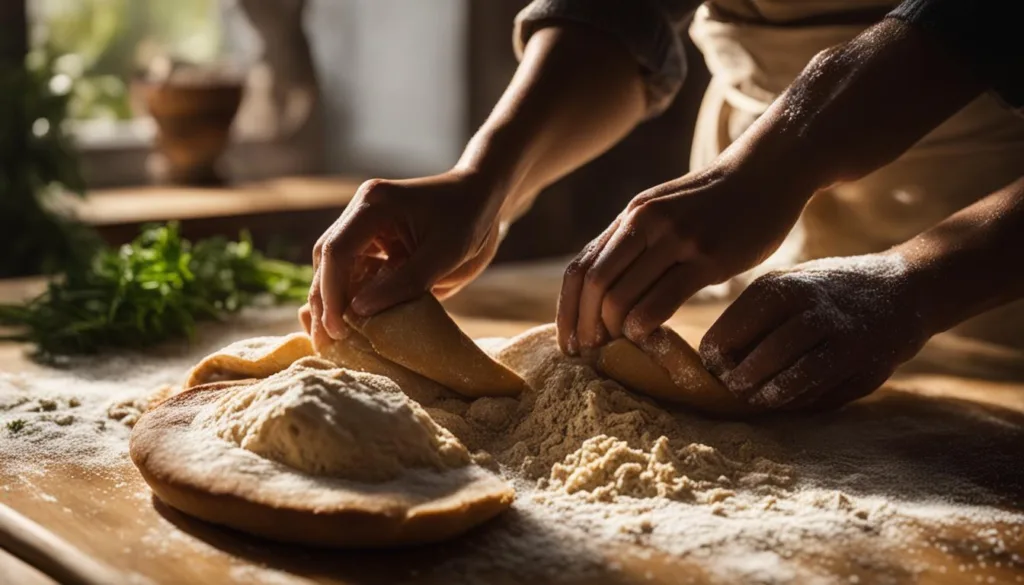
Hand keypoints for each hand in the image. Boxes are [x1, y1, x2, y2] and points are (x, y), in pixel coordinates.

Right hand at [309, 171, 506, 339]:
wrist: (481, 198)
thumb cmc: (469, 220)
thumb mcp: (444, 254)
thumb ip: (404, 283)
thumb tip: (358, 311)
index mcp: (375, 205)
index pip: (337, 251)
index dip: (331, 293)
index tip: (337, 329)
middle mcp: (362, 211)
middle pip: (327, 258)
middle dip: (323, 300)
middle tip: (324, 341)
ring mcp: (365, 225)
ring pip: (334, 266)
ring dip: (332, 300)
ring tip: (331, 338)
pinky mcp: (374, 241)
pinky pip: (354, 269)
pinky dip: (350, 295)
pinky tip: (348, 321)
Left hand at [557, 164, 808, 354]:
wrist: (768, 171)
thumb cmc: (716, 201)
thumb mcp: (666, 209)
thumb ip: (637, 241)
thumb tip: (605, 289)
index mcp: (631, 216)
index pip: (580, 268)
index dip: (567, 310)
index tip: (567, 342)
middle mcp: (645, 223)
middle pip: (594, 284)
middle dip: (586, 326)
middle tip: (591, 353)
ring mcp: (676, 238)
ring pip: (622, 295)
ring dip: (614, 330)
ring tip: (621, 347)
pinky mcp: (708, 257)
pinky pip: (661, 301)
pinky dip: (644, 326)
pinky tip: (648, 337)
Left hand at [699, 252, 932, 410]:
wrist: (905, 288)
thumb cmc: (828, 290)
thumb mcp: (791, 283)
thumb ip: (756, 313)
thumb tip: (712, 357)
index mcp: (787, 287)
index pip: (737, 326)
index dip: (716, 352)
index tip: (711, 365)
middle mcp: (816, 311)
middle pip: (766, 356)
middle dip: (741, 379)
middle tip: (732, 387)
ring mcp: (845, 341)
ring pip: (796, 379)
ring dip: (768, 395)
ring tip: (755, 398)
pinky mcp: (867, 369)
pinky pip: (824, 394)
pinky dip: (799, 401)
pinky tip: (787, 400)